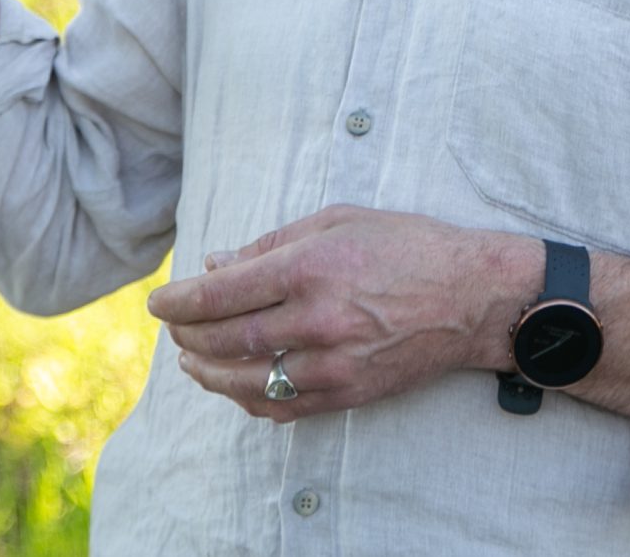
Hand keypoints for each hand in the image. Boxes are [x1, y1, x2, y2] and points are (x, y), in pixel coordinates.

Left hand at [146, 205, 528, 421]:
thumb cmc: (407, 247)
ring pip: (246, 381)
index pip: (221, 294)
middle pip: (225, 340)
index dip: (178, 301)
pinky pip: (282, 407)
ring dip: (207, 372)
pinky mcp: (348, 393)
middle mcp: (317, 320)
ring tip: (191, 358)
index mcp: (310, 269)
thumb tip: (216, 266)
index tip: (156, 302)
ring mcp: (333, 364)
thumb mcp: (338, 222)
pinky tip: (233, 385)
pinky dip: (247, 400)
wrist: (472, 297)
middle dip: (187, 334)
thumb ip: (272, 245)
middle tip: (173, 326)